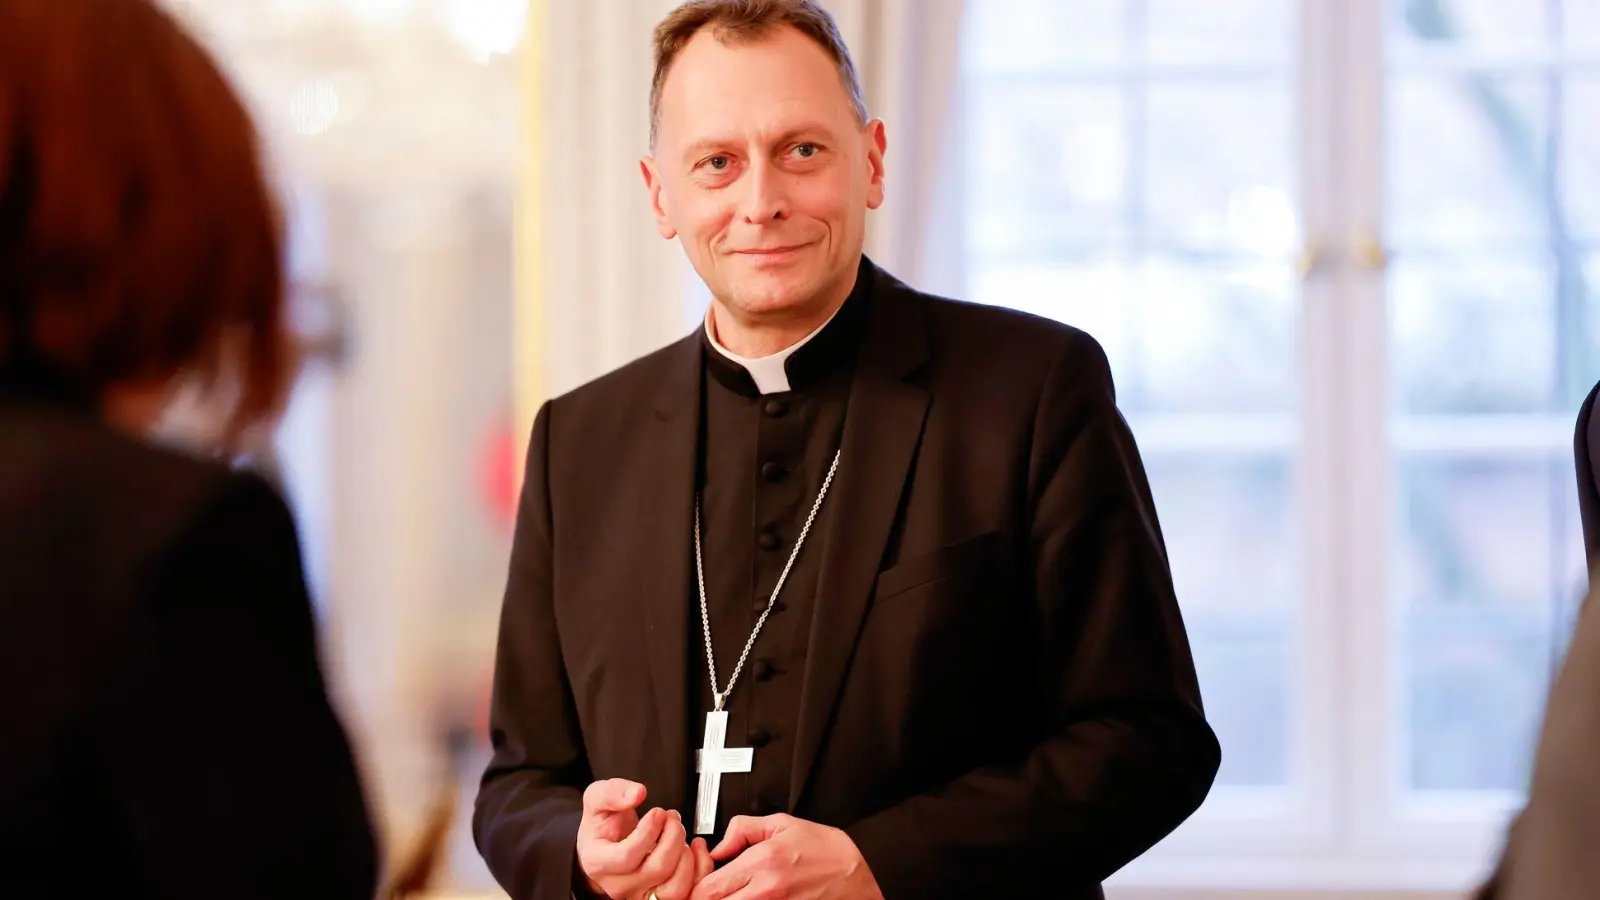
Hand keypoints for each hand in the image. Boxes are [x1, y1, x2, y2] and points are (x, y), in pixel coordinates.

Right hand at [575, 779, 713, 899]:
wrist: (604, 848)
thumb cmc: (602, 826)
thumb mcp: (596, 799)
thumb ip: (612, 792)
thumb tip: (637, 794)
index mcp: (599, 863)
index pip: (627, 857)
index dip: (649, 831)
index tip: (657, 812)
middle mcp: (619, 885)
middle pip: (657, 869)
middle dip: (673, 836)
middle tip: (672, 817)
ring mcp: (640, 895)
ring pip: (675, 888)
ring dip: (686, 855)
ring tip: (678, 834)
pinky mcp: (660, 898)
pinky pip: (689, 892)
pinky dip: (700, 868)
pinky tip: (693, 848)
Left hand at [688, 814, 882, 899]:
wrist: (861, 876)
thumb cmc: (828, 852)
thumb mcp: (784, 824)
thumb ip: (743, 829)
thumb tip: (718, 845)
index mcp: (762, 864)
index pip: (707, 889)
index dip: (696, 887)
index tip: (700, 880)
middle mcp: (766, 893)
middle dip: (706, 899)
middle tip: (712, 890)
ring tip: (730, 894)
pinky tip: (749, 898)